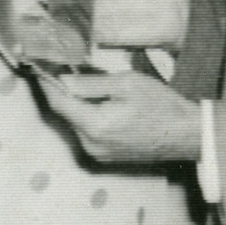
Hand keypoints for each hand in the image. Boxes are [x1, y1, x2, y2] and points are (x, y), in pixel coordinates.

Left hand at [39, 69, 202, 163]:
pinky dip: (86, 117)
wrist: (186, 135)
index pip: (58, 102)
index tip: (39, 68)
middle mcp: (91, 144)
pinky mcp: (104, 156)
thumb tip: (63, 80)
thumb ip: (90, 83)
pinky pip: (86, 133)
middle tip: (61, 70)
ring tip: (84, 85)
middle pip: (65, 114)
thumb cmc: (162, 106)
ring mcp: (97, 154)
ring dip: (75, 105)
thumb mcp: (127, 83)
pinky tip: (98, 104)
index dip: (46, 83)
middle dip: (62, 92)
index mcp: (95, 125)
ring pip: (75, 123)